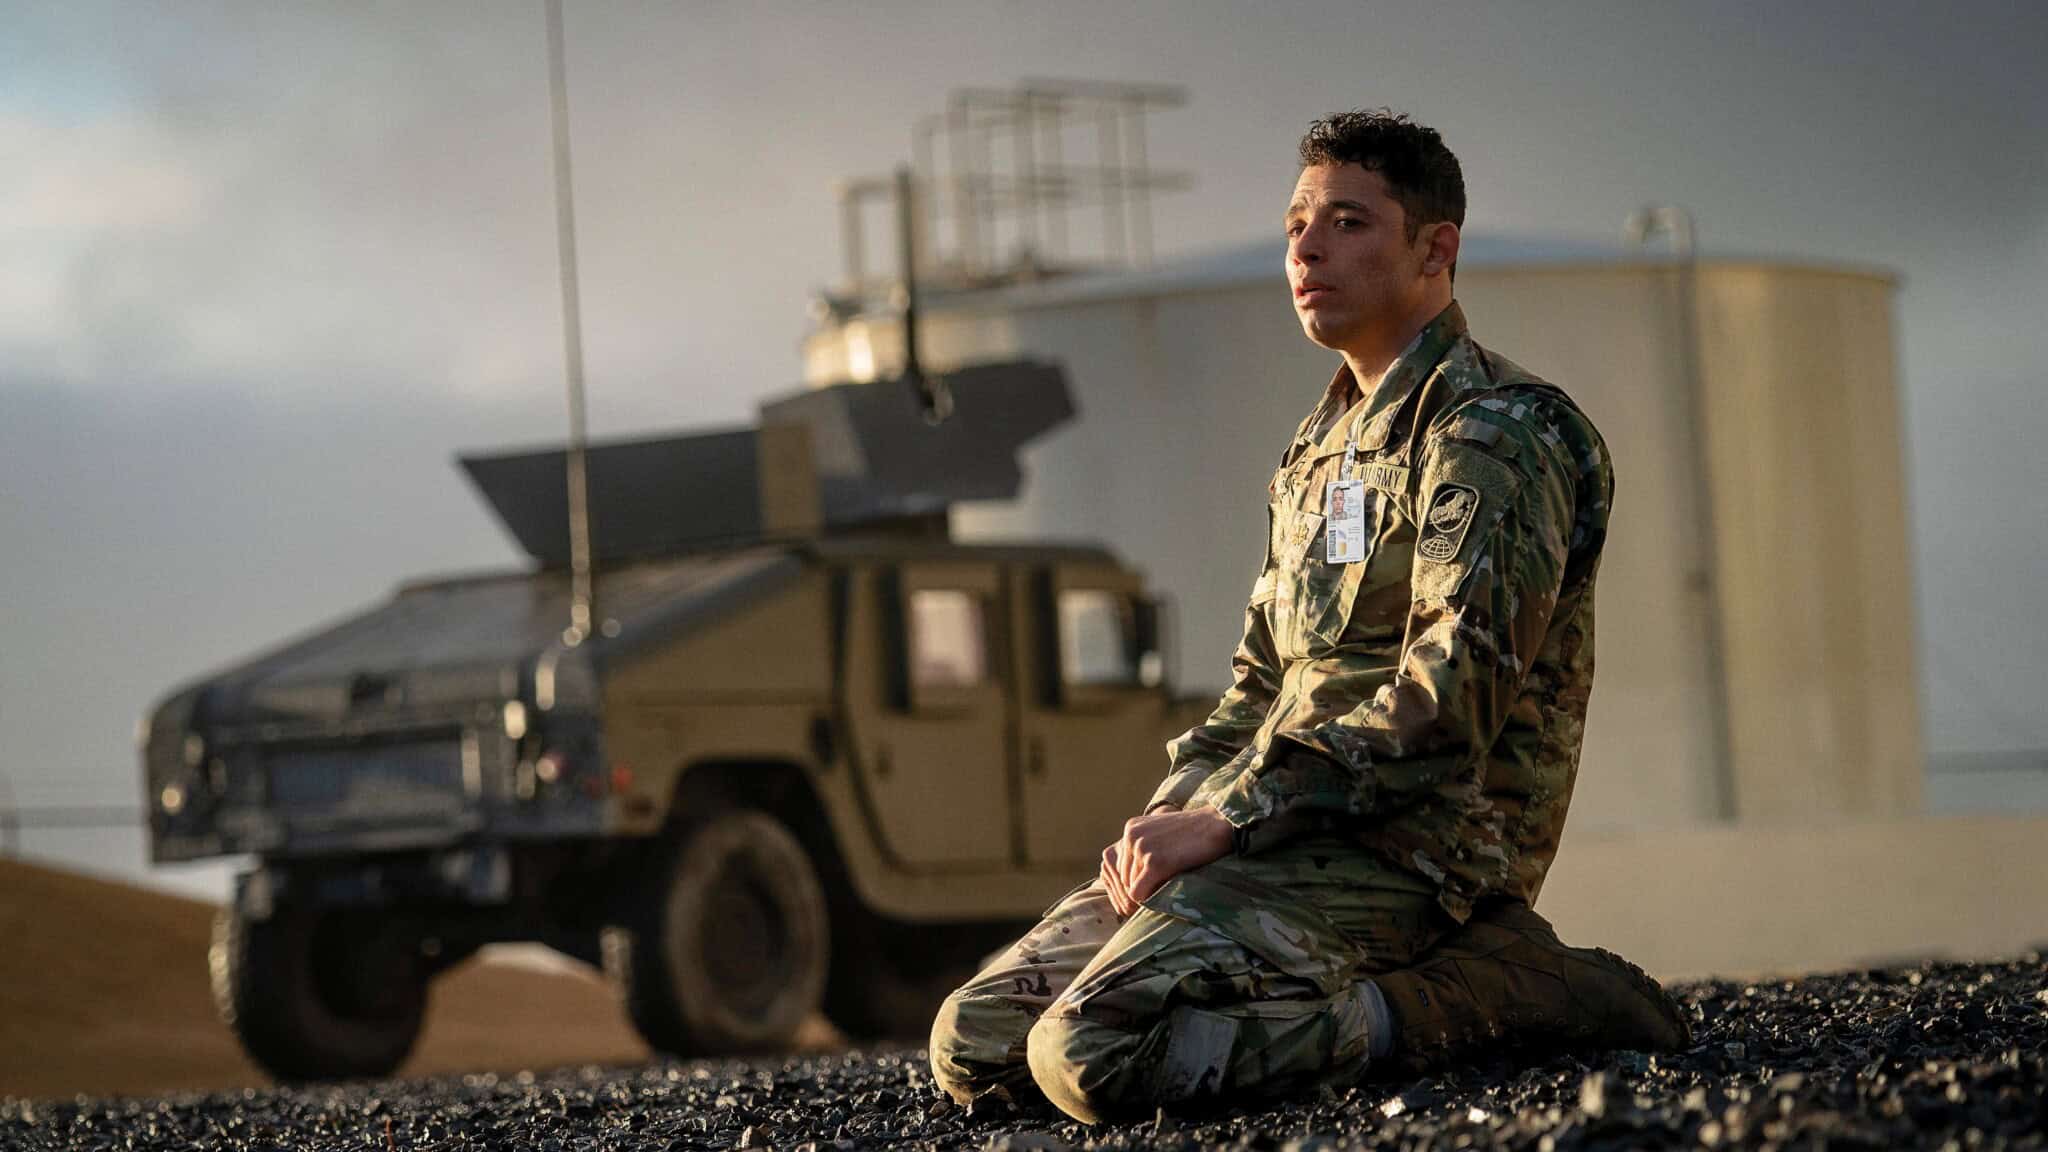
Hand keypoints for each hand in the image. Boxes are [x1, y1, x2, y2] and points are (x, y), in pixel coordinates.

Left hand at [1098, 808, 1232, 917]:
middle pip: (1124, 877)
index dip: (1138, 877)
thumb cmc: (1194, 832)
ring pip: (1130, 887)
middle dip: (1141, 886)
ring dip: (1148, 892)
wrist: (1217, 826)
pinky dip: (1148, 901)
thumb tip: (1132, 876)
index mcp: (1131, 828)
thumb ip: (1144, 846)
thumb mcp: (1161, 832)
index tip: (1157, 882)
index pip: (1122, 865)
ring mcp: (1142, 849)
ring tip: (1168, 887)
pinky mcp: (1154, 864)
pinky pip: (1138, 894)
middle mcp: (1131, 836)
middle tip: (1162, 888)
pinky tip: (1165, 895)